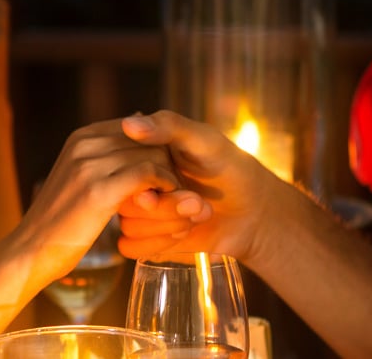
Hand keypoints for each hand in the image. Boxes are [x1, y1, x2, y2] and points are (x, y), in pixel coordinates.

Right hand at [17, 119, 207, 278]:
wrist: (30, 252)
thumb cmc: (60, 222)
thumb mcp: (78, 180)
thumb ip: (104, 159)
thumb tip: (135, 135)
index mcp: (81, 137)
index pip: (137, 127)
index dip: (157, 149)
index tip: (166, 173)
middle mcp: (84, 143)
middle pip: (148, 139)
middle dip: (167, 161)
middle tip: (176, 188)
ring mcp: (89, 164)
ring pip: (152, 154)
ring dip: (170, 176)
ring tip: (175, 197)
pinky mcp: (98, 190)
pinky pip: (147, 174)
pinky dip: (164, 186)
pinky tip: (165, 202)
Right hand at [117, 110, 313, 265]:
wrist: (252, 211)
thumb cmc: (229, 168)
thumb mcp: (204, 140)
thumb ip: (168, 127)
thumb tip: (128, 123)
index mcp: (140, 154)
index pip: (120, 168)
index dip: (147, 180)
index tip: (177, 182)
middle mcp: (134, 182)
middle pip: (124, 201)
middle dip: (166, 207)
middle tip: (197, 202)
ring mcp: (139, 212)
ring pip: (128, 226)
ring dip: (168, 224)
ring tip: (198, 214)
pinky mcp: (146, 239)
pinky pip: (129, 247)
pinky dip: (159, 243)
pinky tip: (185, 232)